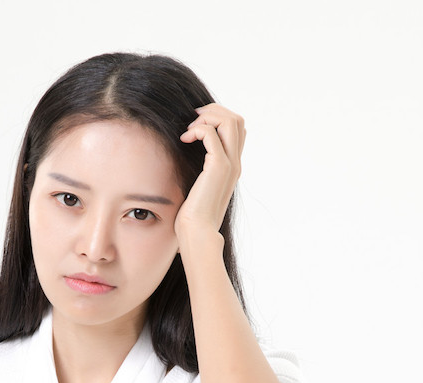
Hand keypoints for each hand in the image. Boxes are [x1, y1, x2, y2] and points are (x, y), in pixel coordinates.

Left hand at [174, 103, 245, 243]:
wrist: (198, 231)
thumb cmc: (193, 215)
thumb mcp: (199, 186)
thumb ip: (201, 170)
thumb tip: (187, 155)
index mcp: (233, 165)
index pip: (238, 128)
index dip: (218, 117)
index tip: (196, 124)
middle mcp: (235, 162)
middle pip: (236, 119)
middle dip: (213, 111)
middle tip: (192, 120)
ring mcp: (229, 164)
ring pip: (230, 121)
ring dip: (207, 117)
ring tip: (190, 130)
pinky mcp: (218, 167)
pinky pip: (211, 134)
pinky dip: (197, 130)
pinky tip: (184, 139)